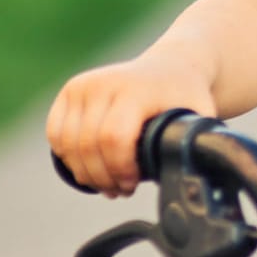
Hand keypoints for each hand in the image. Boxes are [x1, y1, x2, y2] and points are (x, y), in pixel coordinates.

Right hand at [46, 54, 216, 196]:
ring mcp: (84, 84)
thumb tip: (189, 175)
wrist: (173, 66)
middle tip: (119, 190)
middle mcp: (105, 82)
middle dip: (102, 176)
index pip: (114, 137)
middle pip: (88, 145)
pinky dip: (67, 156)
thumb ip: (198, 143)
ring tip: (106, 183)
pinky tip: (88, 166)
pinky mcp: (71, 89)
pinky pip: (56, 133)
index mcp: (136, 89)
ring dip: (85, 172)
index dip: (119, 168)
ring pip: (69, 143)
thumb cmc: (187, 97)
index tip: (133, 184)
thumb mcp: (201, 115)